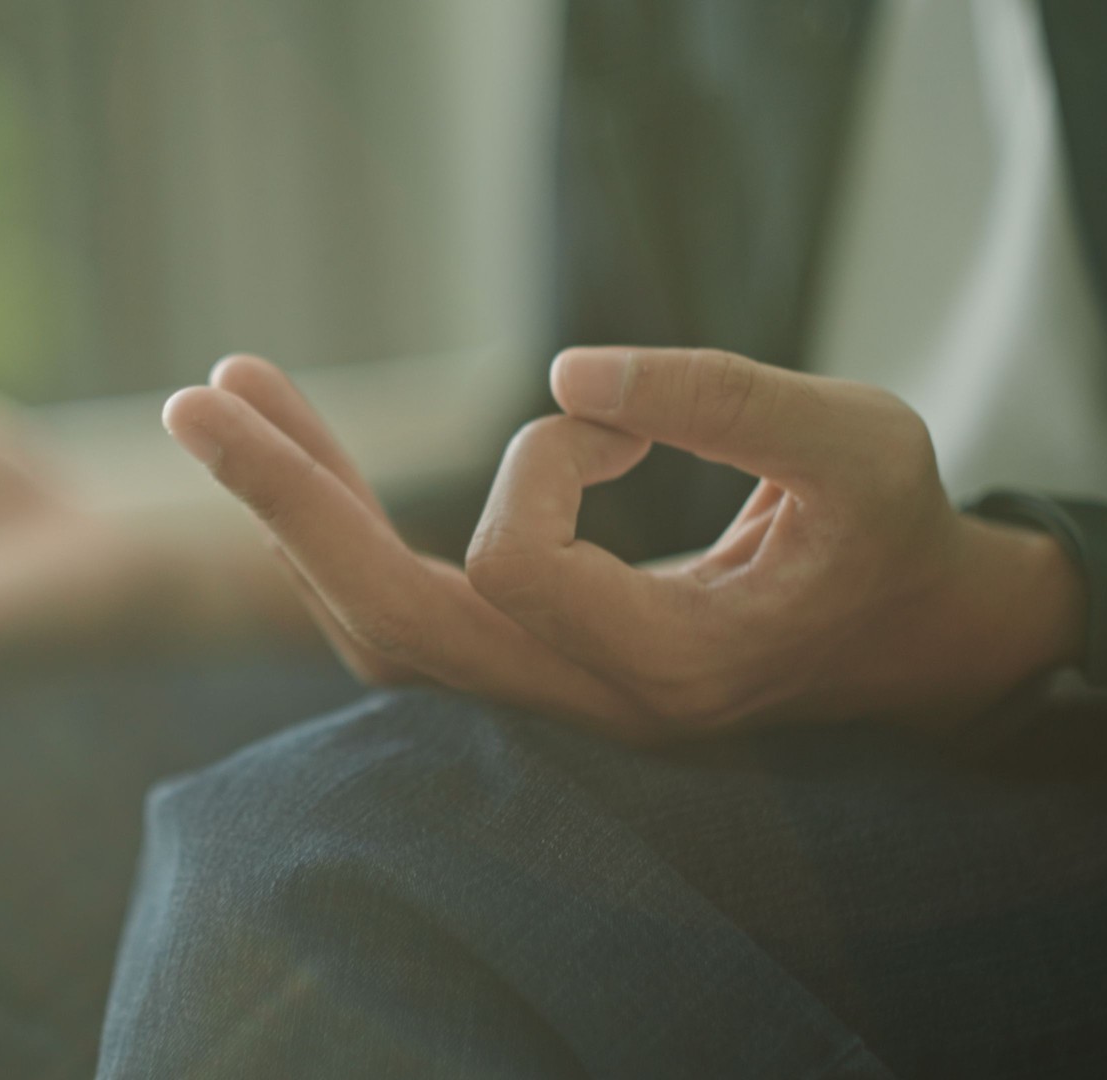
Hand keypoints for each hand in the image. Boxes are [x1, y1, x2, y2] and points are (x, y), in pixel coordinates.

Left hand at [167, 350, 1084, 744]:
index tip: (625, 418)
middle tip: (197, 396)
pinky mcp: (530, 671)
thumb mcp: (863, 443)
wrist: (908, 644)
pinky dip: (348, 529)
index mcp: (675, 672)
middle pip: (391, 623)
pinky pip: (406, 610)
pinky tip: (309, 458)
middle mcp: (590, 710)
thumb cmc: (892, 535)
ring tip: (234, 397)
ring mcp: (550, 703)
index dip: (549, 459)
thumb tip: (569, 373)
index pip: (520, 569)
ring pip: (380, 622)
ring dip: (301, 508)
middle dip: (289, 504)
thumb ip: (727, 400)